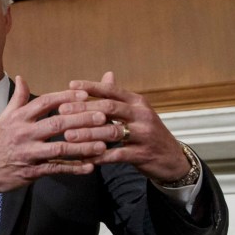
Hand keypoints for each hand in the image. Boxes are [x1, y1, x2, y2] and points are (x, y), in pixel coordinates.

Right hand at [0, 75, 108, 209]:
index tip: (85, 94)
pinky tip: (90, 167)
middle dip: (82, 119)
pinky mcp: (31, 171)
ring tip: (103, 144)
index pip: (45, 102)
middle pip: (57, 123)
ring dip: (83, 147)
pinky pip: (56, 169)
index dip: (66, 97)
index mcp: (19, 118)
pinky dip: (73, 169)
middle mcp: (24, 133)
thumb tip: (22, 77)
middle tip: (103, 116)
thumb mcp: (5, 118)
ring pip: (60, 148)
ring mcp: (28, 153)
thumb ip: (18, 99)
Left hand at [61, 71, 190, 182]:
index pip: (112, 90)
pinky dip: (99, 156)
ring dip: (87, 134)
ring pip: (111, 131)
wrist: (172, 159)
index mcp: (138, 102)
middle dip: (83, 109)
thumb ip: (119, 97)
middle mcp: (142, 115)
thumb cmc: (147, 133)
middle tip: (62, 111)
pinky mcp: (143, 154)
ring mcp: (144, 135)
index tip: (70, 86)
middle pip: (109, 108)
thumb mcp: (137, 112)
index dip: (90, 87)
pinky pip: (117, 155)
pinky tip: (83, 158)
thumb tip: (107, 74)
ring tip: (68, 136)